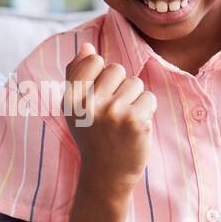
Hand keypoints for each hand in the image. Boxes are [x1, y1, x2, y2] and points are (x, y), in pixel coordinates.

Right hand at [64, 41, 156, 189]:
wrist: (106, 175)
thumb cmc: (92, 136)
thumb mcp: (75, 108)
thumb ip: (77, 75)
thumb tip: (87, 46)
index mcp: (71, 98)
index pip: (93, 60)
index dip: (101, 76)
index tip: (98, 97)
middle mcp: (89, 104)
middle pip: (117, 69)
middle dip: (119, 87)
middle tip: (112, 114)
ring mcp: (113, 112)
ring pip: (135, 83)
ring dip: (134, 100)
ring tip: (124, 121)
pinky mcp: (135, 121)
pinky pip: (149, 98)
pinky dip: (147, 111)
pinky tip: (135, 128)